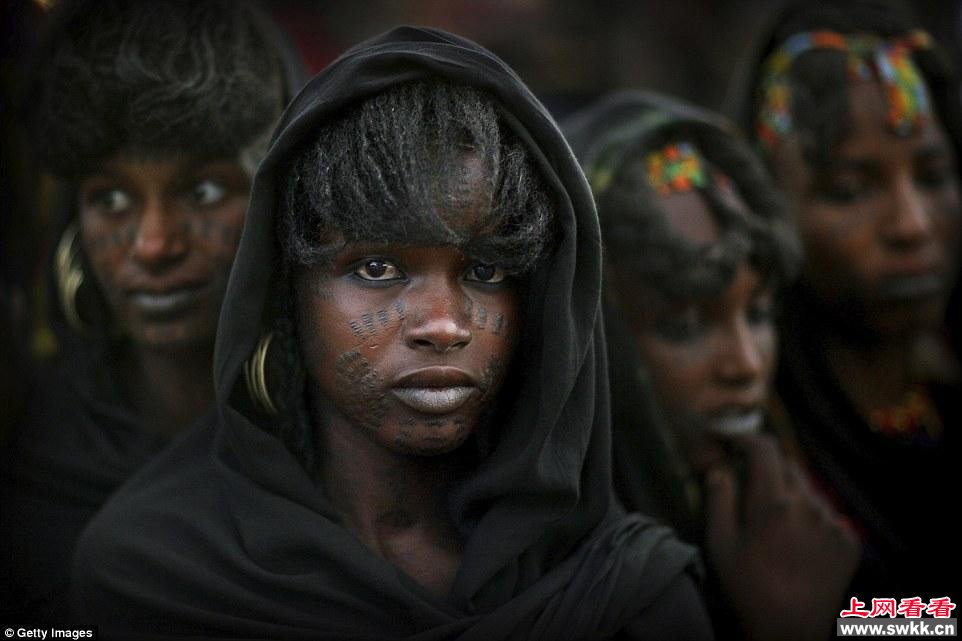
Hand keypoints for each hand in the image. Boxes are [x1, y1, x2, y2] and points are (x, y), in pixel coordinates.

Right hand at [704, 434, 860, 640]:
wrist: (789, 632)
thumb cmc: (746, 588)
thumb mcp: (719, 544)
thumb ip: (719, 499)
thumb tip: (720, 467)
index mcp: (774, 503)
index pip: (765, 449)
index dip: (748, 440)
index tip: (736, 443)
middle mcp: (809, 506)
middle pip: (788, 465)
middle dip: (768, 468)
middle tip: (751, 487)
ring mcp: (833, 523)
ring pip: (808, 489)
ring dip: (790, 493)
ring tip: (775, 524)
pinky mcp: (849, 541)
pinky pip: (826, 513)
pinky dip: (810, 516)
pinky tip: (796, 542)